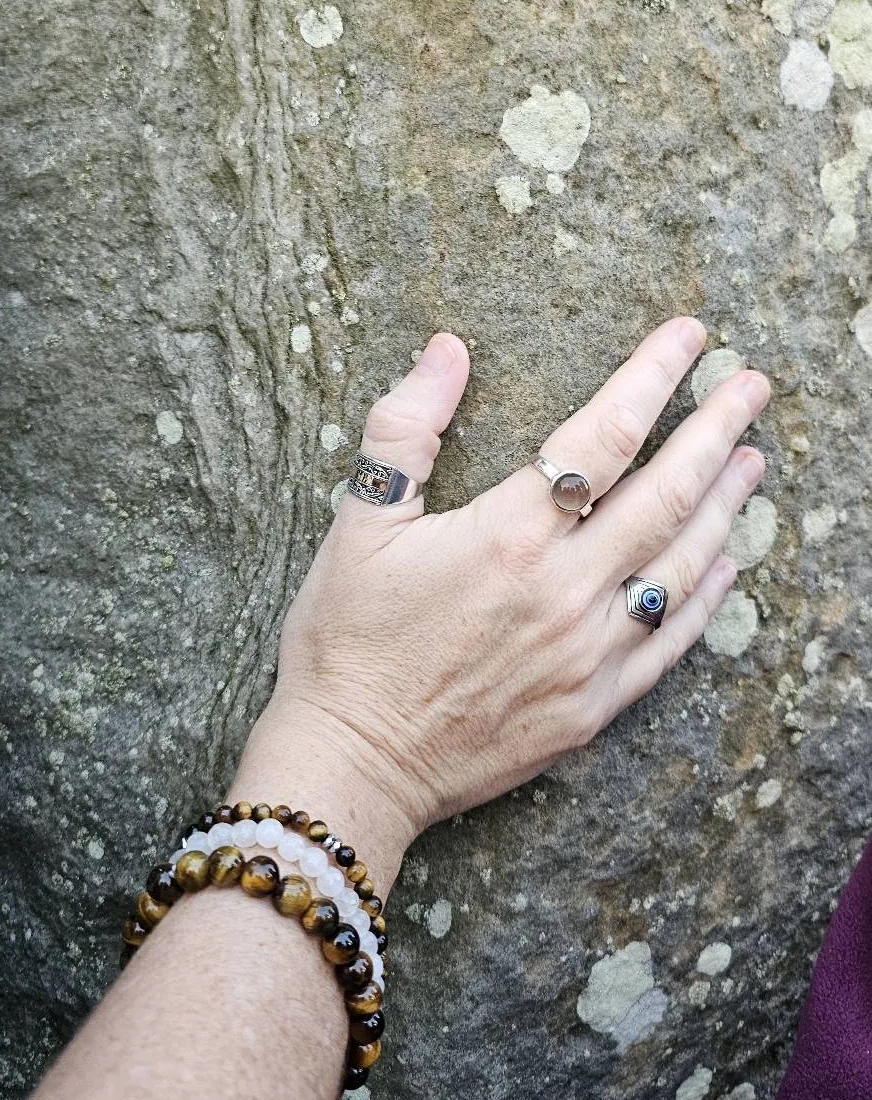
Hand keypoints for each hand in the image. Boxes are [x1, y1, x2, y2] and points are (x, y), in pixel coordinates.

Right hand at [242, 318, 768, 866]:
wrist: (353, 763)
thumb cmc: (346, 641)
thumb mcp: (358, 523)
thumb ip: (405, 427)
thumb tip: (446, 347)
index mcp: (509, 536)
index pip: (604, 434)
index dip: (653, 376)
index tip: (690, 336)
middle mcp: (565, 590)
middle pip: (666, 493)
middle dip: (717, 430)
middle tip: (753, 387)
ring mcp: (588, 652)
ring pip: (681, 564)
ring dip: (725, 507)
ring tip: (752, 461)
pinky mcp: (594, 706)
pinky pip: (669, 642)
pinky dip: (706, 598)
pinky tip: (727, 565)